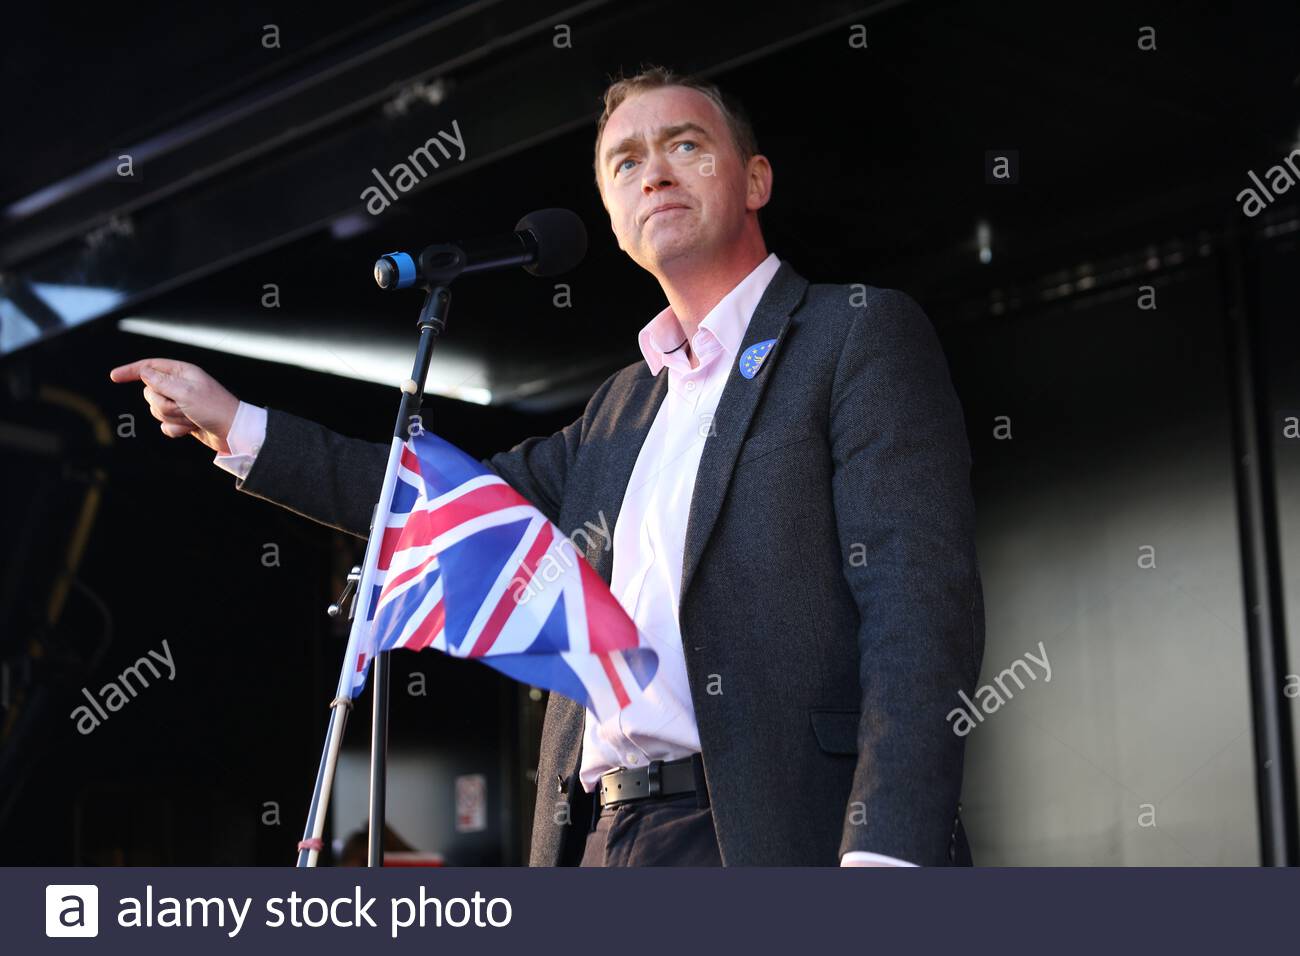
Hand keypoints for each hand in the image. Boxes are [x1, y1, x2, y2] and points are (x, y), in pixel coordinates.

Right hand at [109, 358, 239, 454]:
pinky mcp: (182, 420)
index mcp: (182, 373)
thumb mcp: (186, 392)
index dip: (131, 370)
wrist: (232, 432)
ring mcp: (180, 404)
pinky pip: (165, 426)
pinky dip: (176, 429)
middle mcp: (179, 386)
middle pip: (150, 393)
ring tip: (191, 418)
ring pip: (156, 410)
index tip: (113, 376)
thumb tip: (144, 372)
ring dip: (172, 417)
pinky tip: (192, 428)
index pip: (150, 366)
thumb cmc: (214, 408)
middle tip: (184, 408)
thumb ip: (161, 382)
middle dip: (163, 404)